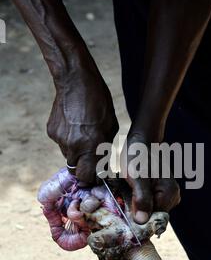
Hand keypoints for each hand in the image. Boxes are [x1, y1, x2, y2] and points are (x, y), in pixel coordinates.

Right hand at [47, 68, 118, 183]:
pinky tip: (74, 126)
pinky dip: (68, 140)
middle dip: (83, 168)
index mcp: (91, 145)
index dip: (92, 178)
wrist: (75, 81)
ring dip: (77, 152)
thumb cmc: (99, 101)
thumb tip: (101, 163)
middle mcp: (74, 146)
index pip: (87, 176)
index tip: (96, 175)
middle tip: (91, 159)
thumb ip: (104, 147)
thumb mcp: (110, 125)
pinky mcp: (51, 132)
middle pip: (76, 170)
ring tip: (83, 135)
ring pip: (68, 156)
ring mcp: (60, 139)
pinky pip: (61, 144)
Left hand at [120, 131, 180, 223]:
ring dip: (133, 210)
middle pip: (151, 218)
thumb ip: (141, 198)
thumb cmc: (138, 155)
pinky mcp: (158, 194)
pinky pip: (146, 205)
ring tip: (121, 200)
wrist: (141, 141)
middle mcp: (172, 198)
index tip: (121, 221)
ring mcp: (166, 196)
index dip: (138, 224)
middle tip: (118, 208)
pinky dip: (135, 204)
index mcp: (169, 195)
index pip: (154, 221)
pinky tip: (126, 196)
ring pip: (147, 212)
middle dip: (134, 216)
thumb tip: (141, 221)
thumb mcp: (137, 177)